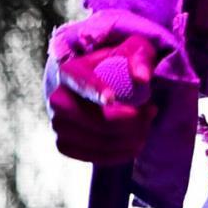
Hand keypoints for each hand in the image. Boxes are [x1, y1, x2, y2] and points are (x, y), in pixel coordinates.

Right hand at [48, 34, 162, 164]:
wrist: (103, 88)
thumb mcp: (132, 51)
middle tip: (150, 113)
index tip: (111, 98)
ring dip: (127, 139)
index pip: (79, 82)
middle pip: (87, 117)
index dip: (94, 90)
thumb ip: (140, 58)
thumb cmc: (119, 66)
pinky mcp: (64, 144)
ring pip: (94, 140)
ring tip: (146, 128)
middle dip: (124, 122)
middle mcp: (57, 98)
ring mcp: (57, 124)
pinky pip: (91, 156)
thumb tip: (142, 78)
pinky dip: (117, 154)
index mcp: (69, 71)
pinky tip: (133, 144)